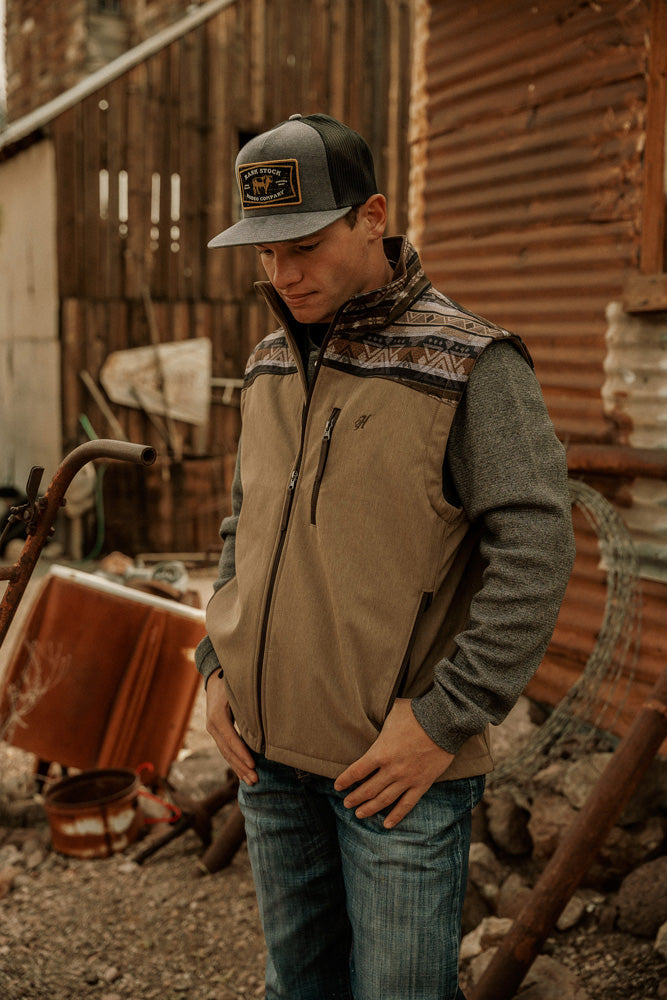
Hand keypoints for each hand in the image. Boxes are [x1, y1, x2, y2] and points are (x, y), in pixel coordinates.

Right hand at [205, 675, 257, 785]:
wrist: (215, 674)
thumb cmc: (231, 680)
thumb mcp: (238, 689)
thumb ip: (247, 703)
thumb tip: (264, 719)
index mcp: (218, 715)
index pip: (230, 739)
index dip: (242, 752)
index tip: (254, 765)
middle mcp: (212, 725)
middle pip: (227, 750)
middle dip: (241, 766)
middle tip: (255, 780)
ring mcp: (213, 729)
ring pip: (225, 753)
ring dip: (238, 768)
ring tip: (252, 781)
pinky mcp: (217, 731)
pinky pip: (225, 749)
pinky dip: (235, 762)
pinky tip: (243, 772)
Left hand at [334, 698, 453, 827]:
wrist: (444, 722)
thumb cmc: (416, 713)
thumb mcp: (392, 712)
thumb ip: (381, 719)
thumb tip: (371, 707)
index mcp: (380, 752)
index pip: (356, 771)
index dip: (345, 780)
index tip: (337, 786)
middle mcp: (391, 769)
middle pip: (368, 789)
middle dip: (355, 798)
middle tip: (346, 804)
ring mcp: (407, 779)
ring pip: (384, 800)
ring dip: (370, 808)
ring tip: (359, 814)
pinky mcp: (422, 784)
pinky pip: (407, 804)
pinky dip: (396, 816)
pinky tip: (387, 824)